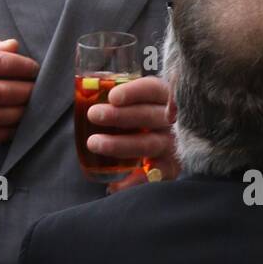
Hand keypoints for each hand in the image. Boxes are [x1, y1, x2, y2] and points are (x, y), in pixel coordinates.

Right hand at [0, 29, 39, 144]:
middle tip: (39, 89)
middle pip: (5, 91)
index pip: (3, 64)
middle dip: (28, 91)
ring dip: (20, 112)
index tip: (35, 69)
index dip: (25, 67)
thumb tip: (13, 47)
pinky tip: (14, 127)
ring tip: (30, 107)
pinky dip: (4, 132)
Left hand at [84, 76, 178, 193]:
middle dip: (120, 116)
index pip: (153, 89)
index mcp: (163, 96)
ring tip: (94, 143)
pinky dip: (136, 181)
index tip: (112, 97)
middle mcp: (171, 119)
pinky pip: (157, 175)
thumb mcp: (134, 97)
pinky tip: (116, 184)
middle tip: (93, 115)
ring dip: (120, 145)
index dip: (134, 92)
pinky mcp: (172, 166)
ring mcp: (173, 143)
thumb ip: (116, 89)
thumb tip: (90, 79)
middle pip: (148, 116)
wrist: (168, 140)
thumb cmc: (140, 113)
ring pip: (149, 144)